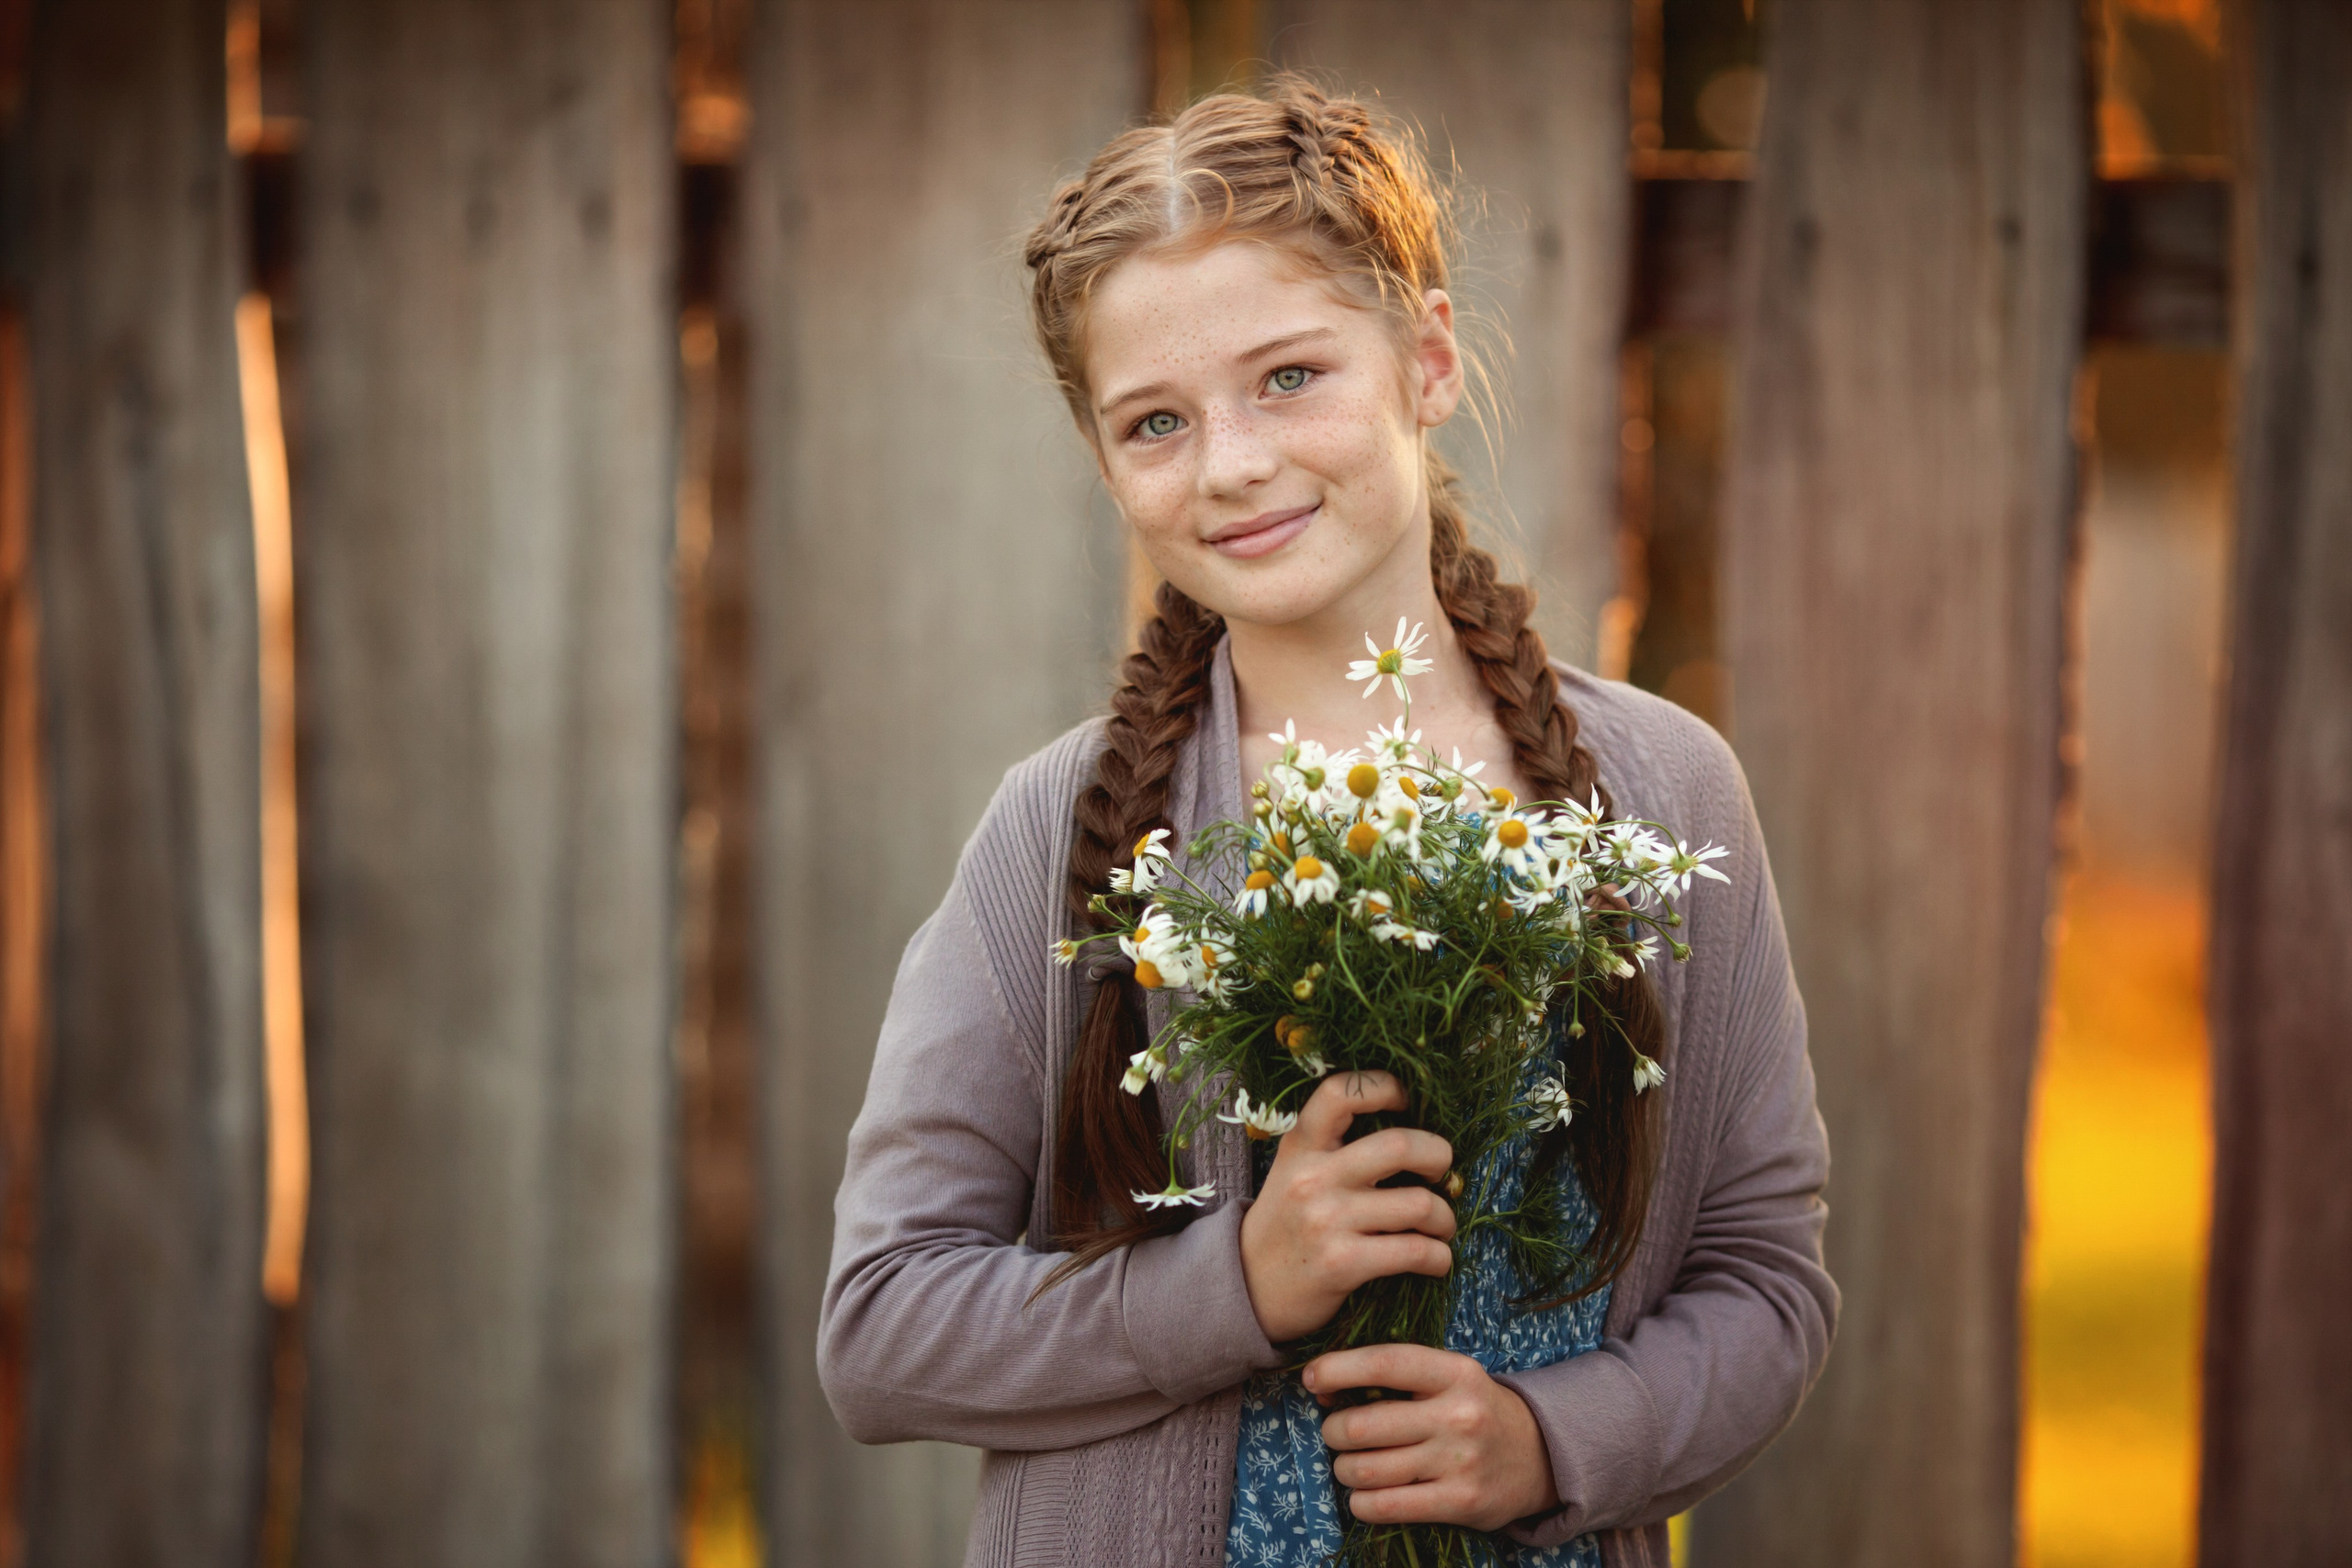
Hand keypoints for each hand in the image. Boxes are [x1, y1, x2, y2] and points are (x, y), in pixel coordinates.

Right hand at [1238, 1070, 1455, 1343]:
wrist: (1248, 1287)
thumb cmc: (1287, 1223)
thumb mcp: (1295, 1171)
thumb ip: (1337, 1149)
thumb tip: (1415, 1141)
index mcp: (1302, 1145)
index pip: (1342, 1092)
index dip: (1384, 1086)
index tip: (1406, 1101)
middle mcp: (1313, 1176)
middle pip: (1400, 1145)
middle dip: (1438, 1156)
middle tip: (1441, 1172)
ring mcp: (1327, 1220)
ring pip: (1419, 1204)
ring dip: (1444, 1218)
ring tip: (1439, 1227)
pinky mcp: (1342, 1263)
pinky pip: (1415, 1252)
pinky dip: (1439, 1258)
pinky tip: (1435, 1260)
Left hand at [1307, 1343, 1559, 1531]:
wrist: (1540, 1455)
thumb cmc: (1473, 1409)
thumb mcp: (1447, 1378)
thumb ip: (1394, 1376)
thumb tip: (1322, 1384)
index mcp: (1455, 1372)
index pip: (1385, 1362)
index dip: (1338, 1368)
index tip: (1311, 1378)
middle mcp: (1459, 1415)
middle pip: (1363, 1424)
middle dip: (1334, 1430)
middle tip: (1337, 1433)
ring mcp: (1461, 1462)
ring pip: (1367, 1469)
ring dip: (1344, 1468)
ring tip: (1351, 1464)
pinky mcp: (1461, 1503)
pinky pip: (1385, 1506)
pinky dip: (1360, 1502)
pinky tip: (1364, 1494)